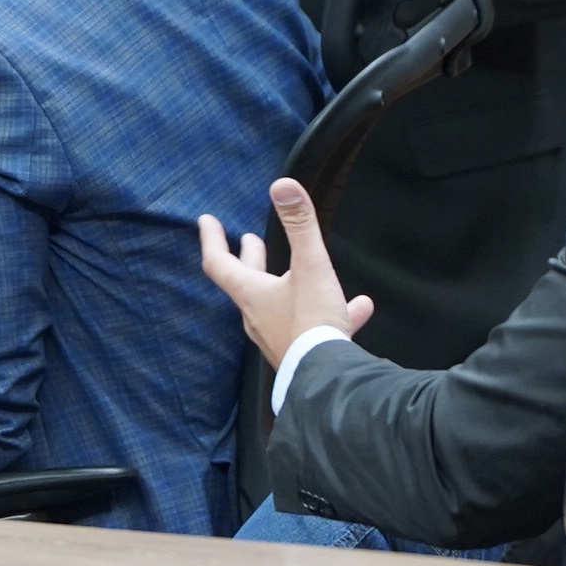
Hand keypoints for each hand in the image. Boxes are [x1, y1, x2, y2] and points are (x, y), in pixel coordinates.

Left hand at [196, 177, 374, 368]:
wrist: (327, 379)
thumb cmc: (313, 322)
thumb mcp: (310, 267)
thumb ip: (300, 225)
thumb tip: (283, 186)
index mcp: (252, 294)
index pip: (219, 263)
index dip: (212, 239)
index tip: (207, 221)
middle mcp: (258, 316)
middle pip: (247, 283)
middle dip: (249, 258)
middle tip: (249, 240)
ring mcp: (277, 337)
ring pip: (279, 304)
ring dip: (286, 284)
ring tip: (300, 269)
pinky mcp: (299, 353)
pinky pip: (312, 326)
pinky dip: (330, 312)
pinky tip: (358, 308)